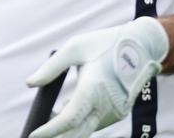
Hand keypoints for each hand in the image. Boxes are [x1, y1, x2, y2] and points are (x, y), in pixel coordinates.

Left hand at [25, 17, 168, 137]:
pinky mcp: (119, 113)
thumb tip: (30, 84)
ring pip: (87, 130)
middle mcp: (106, 105)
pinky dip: (81, 123)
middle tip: (37, 135)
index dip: (50, 130)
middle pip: (77, 133)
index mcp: (93, 88)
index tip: (33, 135)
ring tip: (48, 121)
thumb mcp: (75, 47)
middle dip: (56, 137)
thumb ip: (51, 68)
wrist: (142, 46)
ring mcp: (115, 111)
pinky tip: (67, 112)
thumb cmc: (106, 44)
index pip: (69, 119)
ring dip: (68, 130)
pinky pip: (95, 124)